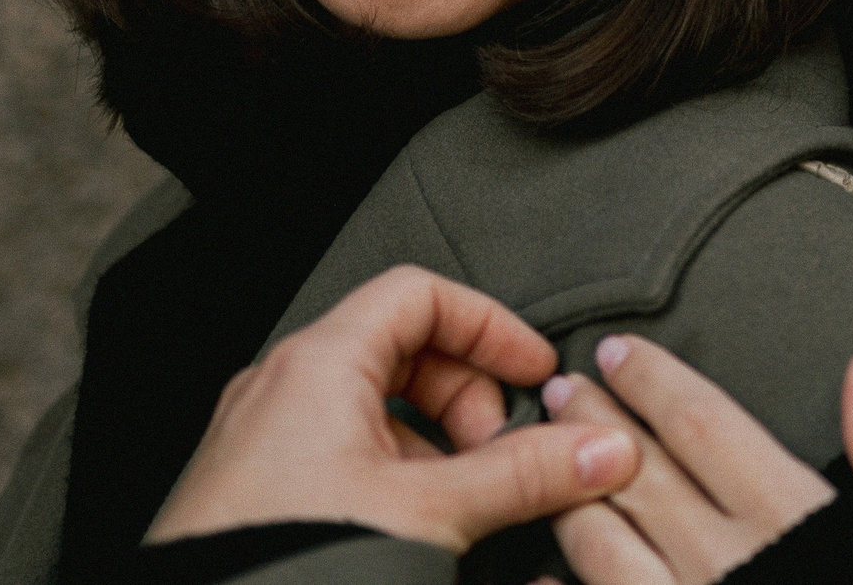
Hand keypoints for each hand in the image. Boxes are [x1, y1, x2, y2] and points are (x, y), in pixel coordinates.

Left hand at [146, 265, 638, 552]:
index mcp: (318, 364)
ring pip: (372, 410)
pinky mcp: (254, 494)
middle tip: (504, 453)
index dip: (490, 326)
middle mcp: (280, 389)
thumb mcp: (431, 515)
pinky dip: (393, 477)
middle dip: (467, 397)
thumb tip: (598, 449)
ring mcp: (262, 442)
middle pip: (401, 350)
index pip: (421, 294)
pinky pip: (339, 455)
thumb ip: (524, 476)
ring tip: (465, 504)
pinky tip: (417, 534)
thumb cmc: (289, 567)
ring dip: (434, 446)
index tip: (535, 372)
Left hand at [543, 331, 852, 584]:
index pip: (701, 422)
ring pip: (599, 543)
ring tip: (545, 459)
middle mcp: (726, 562)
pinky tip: (541, 580)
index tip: (618, 354)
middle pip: (638, 470)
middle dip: (590, 419)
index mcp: (787, 515)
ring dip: (567, 494)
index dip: (653, 380)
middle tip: (559, 385)